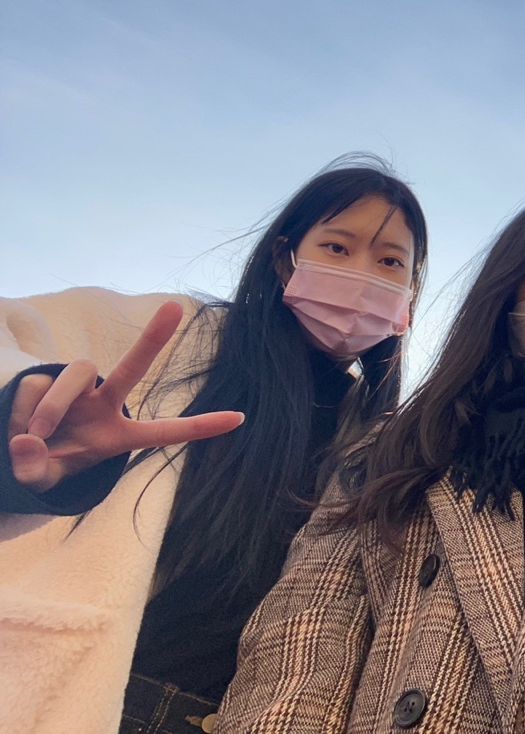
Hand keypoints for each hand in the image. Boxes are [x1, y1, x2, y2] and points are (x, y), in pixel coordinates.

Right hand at [8, 301, 244, 491]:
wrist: (11, 450)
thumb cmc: (41, 466)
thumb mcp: (39, 480)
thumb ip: (35, 469)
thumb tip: (28, 439)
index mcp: (118, 435)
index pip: (165, 432)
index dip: (201, 426)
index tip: (240, 418)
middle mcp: (103, 405)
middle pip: (132, 367)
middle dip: (152, 338)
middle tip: (174, 307)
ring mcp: (77, 390)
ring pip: (77, 375)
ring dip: (55, 405)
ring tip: (35, 434)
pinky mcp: (46, 378)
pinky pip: (38, 386)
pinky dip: (26, 408)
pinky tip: (18, 426)